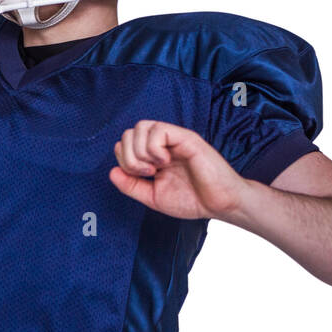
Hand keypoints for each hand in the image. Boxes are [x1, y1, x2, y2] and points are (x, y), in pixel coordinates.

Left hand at [109, 120, 248, 220]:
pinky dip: (154, 148)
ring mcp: (174, 139)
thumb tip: (111, 172)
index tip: (139, 177)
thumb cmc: (193, 200)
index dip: (124, 159)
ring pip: (141, 127)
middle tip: (146, 173)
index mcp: (154, 156)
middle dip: (129, 156)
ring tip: (155, 168)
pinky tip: (165, 162)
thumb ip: (131, 186)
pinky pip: (159, 130)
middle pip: (130, 132)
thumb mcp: (153, 197)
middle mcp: (162, 144)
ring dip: (140, 152)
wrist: (220, 204)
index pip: (125, 143)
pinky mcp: (186, 138)